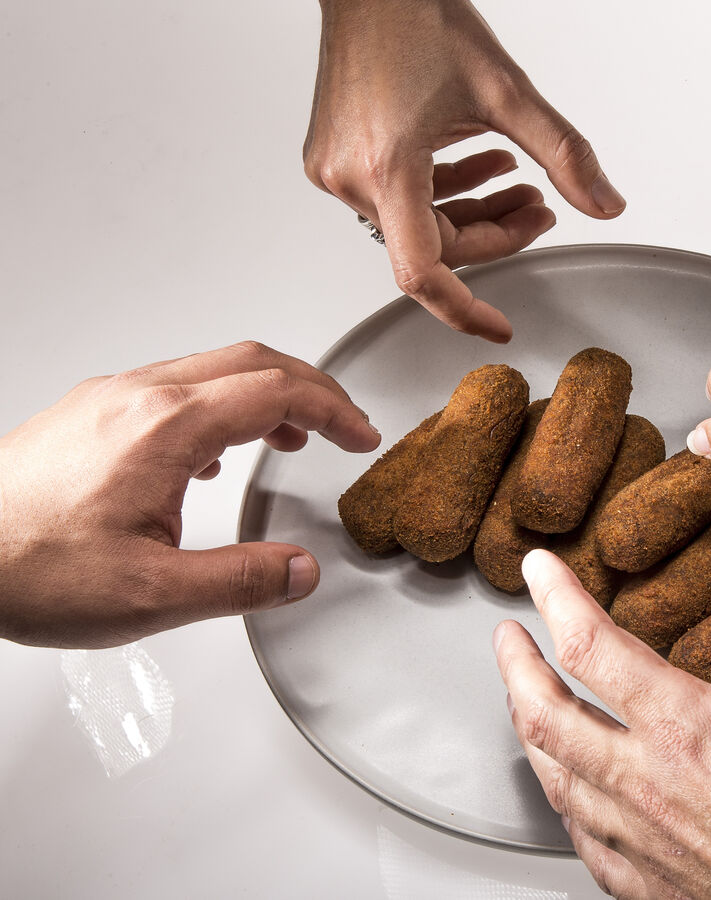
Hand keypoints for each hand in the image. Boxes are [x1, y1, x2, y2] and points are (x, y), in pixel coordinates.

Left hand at [0, 341, 380, 648]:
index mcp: (168, 428)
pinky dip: (221, 404)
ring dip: (266, 392)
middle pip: (252, 361)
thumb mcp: (149, 597)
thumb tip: (301, 571)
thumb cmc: (26, 566)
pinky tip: (212, 454)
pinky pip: (174, 386)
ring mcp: (110, 399)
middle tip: (342, 424)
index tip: (362, 435)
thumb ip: (240, 581)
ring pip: (212, 368)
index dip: (334, 410)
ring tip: (292, 436)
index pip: (278, 391)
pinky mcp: (88, 414)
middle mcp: (141, 397)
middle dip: (311, 388)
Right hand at [304, 0, 624, 341]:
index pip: (425, 274)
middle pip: (435, 245)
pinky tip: (483, 164)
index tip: (500, 325)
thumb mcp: (507, 89)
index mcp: (387, 167)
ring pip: (418, 224)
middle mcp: (351, 177)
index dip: (466, 310)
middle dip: (495, 233)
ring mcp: (337, 169)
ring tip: (520, 183)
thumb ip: (563, 153)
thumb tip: (607, 204)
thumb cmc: (417, 15)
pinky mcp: (335, 157)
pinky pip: (396, 199)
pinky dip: (442, 191)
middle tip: (541, 209)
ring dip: (474, 212)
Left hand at [494, 519, 710, 898]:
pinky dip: (564, 806)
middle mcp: (653, 788)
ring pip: (556, 780)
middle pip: (547, 717)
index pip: (593, 647)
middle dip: (518, 668)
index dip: (556, 598)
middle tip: (507, 638)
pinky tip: (571, 801)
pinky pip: (584, 842)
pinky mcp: (658, 892)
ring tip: (522, 705)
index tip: (539, 570)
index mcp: (692, 733)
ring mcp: (648, 845)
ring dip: (530, 731)